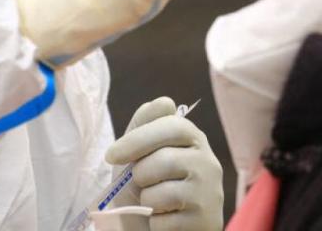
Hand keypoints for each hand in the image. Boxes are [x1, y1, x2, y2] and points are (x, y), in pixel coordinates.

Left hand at [106, 97, 223, 230]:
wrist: (151, 224)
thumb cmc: (148, 184)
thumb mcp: (140, 151)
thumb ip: (146, 123)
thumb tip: (164, 102)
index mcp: (193, 138)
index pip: (172, 125)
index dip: (137, 139)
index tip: (112, 155)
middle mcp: (208, 162)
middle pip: (164, 159)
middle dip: (140, 174)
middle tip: (139, 182)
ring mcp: (210, 193)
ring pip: (162, 193)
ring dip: (146, 201)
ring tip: (153, 202)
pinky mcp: (205, 221)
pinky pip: (164, 221)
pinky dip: (154, 223)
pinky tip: (164, 219)